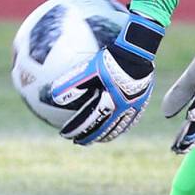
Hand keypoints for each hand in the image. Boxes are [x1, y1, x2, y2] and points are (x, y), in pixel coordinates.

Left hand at [42, 10, 163, 144]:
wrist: (136, 53)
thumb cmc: (111, 60)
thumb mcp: (88, 70)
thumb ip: (72, 83)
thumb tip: (53, 95)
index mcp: (109, 103)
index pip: (89, 122)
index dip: (76, 130)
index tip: (65, 135)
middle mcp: (122, 109)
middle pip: (104, 130)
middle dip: (89, 137)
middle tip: (78, 141)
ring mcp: (134, 108)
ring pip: (118, 128)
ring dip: (105, 135)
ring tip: (98, 138)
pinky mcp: (141, 103)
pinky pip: (130, 121)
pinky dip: (120, 127)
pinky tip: (117, 127)